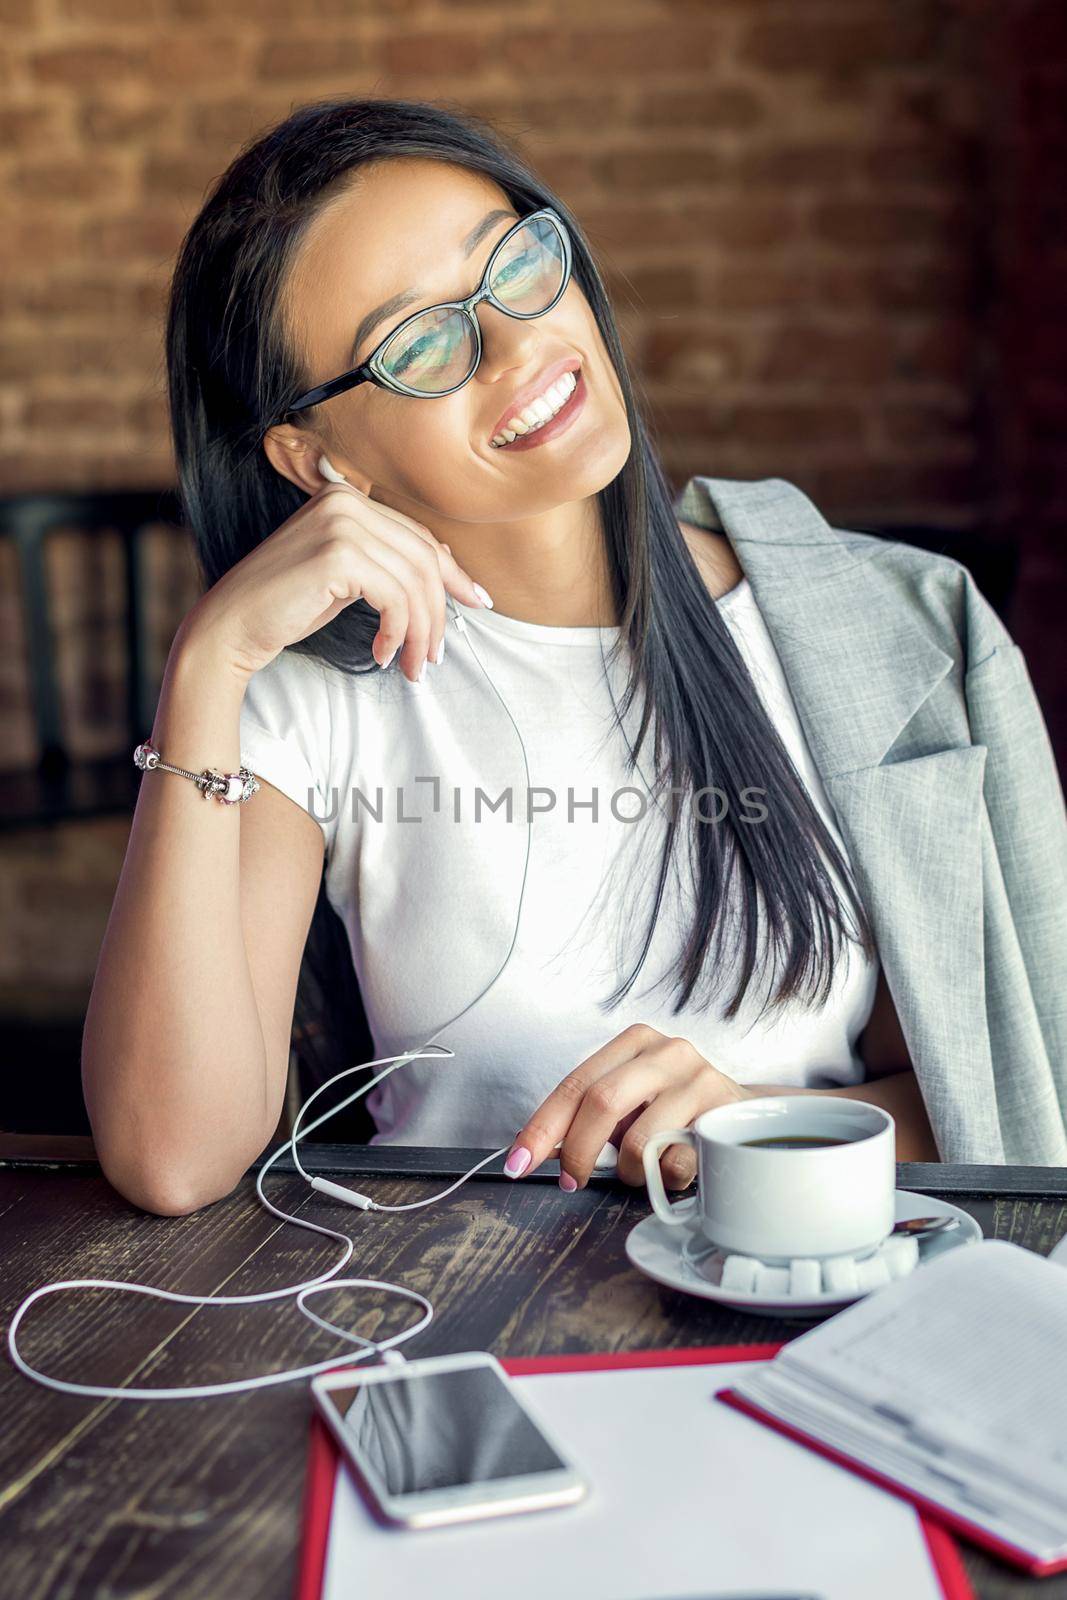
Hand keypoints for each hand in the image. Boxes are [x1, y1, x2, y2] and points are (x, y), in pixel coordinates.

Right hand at [179, 480, 490, 685]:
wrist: (231, 627)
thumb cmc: (286, 607)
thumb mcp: (346, 578)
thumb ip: (386, 564)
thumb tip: (447, 571)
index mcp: (347, 499)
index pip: (418, 536)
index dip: (453, 573)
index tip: (477, 603)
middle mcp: (345, 502)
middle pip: (423, 558)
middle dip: (439, 612)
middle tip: (435, 656)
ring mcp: (341, 524)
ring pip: (415, 582)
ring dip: (421, 632)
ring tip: (412, 666)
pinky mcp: (338, 555)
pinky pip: (395, 599)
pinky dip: (398, 633)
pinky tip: (383, 655)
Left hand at [503, 1023, 754, 1191]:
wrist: (746, 1115)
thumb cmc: (676, 1112)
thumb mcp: (632, 1103)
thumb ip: (589, 1116)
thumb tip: (534, 1149)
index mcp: (634, 1042)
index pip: (575, 1085)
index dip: (542, 1127)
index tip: (518, 1163)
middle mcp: (667, 1051)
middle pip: (602, 1102)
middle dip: (577, 1152)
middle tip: (572, 1181)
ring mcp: (699, 1078)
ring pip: (638, 1139)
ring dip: (627, 1171)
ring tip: (637, 1172)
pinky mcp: (724, 1113)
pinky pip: (676, 1161)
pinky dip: (664, 1178)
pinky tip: (672, 1168)